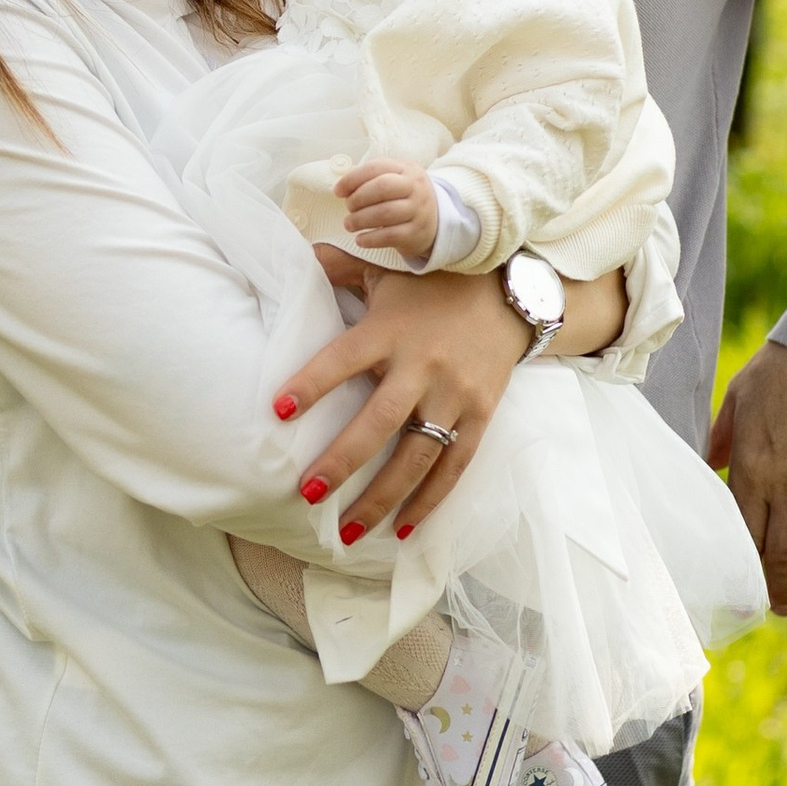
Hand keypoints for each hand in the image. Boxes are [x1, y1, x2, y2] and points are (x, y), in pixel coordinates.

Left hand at [276, 263, 628, 541]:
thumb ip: (341, 269)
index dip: (312, 383)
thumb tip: (294, 254)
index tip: (277, 410)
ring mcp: (454, 396)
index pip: (343, 359)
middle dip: (343, 460)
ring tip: (348, 531)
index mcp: (391, 332)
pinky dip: (429, 501)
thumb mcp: (389, 274)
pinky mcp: (479, 417)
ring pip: (416, 456)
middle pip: (379, 421)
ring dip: (381, 498)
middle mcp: (422, 366)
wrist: (509, 297)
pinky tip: (402, 530)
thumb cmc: (434, 289)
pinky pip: (453, 466)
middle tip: (308, 493)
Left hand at [338, 158, 440, 265]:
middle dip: (358, 198)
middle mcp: (416, 187)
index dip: (352, 179)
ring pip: (385, 213)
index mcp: (407, 169)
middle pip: (382, 187)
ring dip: (360, 220)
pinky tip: (360, 240)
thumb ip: (371, 179)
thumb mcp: (396, 179)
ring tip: (349, 224)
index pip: (376, 167)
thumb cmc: (405, 198)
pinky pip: (390, 236)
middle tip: (348, 208)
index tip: (338, 191)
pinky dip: (370, 239)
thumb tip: (342, 188)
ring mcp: (419, 210)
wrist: (436, 221)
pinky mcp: (416, 233)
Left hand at [707, 340, 786, 614]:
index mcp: (752, 467)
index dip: (745, 573)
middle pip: (782, 557)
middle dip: (781, 592)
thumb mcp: (738, 397)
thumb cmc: (783, 366)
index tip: (747, 592)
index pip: (744, 537)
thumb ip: (721, 440)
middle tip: (783, 608)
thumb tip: (707, 470)